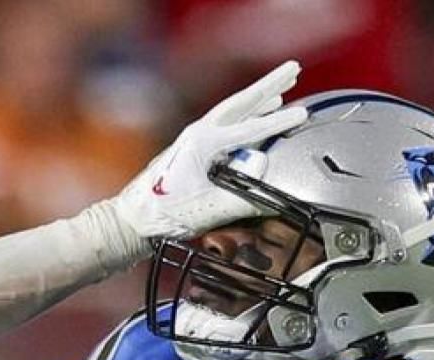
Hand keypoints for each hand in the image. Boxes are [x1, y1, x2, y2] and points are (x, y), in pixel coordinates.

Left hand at [109, 60, 306, 244]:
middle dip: (269, 85)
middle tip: (294, 67)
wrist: (130, 219)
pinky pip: (226, 124)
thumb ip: (244, 200)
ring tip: (283, 86)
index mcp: (203, 144)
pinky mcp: (192, 149)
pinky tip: (256, 116)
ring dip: (259, 97)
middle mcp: (198, 134)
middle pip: (241, 103)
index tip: (302, 115)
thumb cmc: (161, 214)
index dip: (278, 122)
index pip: (249, 130)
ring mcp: (193, 139)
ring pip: (233, 110)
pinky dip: (245, 115)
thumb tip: (272, 190)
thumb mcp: (208, 210)